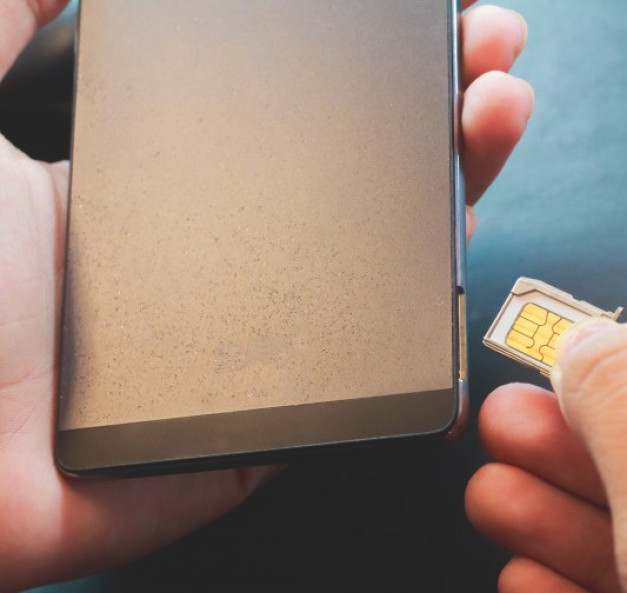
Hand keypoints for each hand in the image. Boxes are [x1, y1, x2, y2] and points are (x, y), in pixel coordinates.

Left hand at [0, 0, 531, 592]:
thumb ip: (25, 13)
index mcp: (164, 184)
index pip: (299, 118)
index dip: (370, 68)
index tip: (426, 16)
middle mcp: (221, 263)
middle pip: (364, 188)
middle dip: (439, 109)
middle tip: (486, 50)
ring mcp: (251, 348)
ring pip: (384, 276)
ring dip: (457, 193)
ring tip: (495, 112)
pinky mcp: (266, 431)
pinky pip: (367, 393)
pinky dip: (431, 341)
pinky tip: (462, 261)